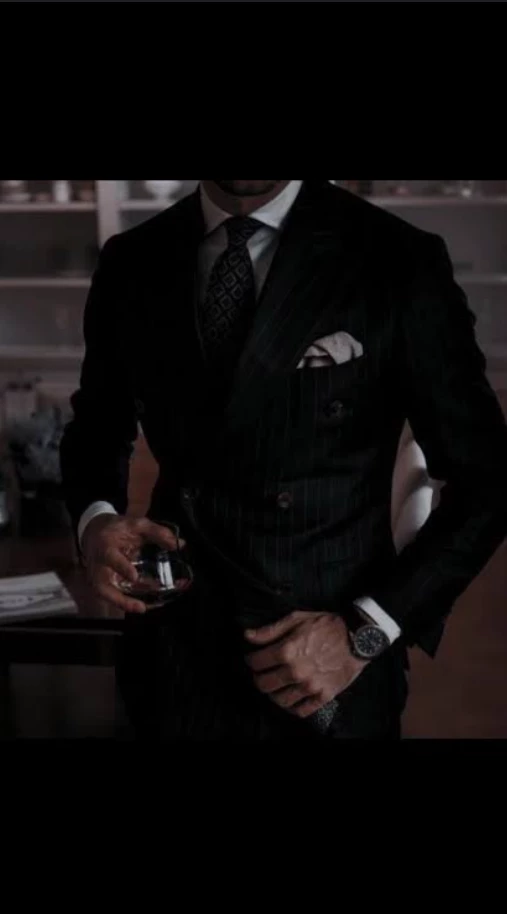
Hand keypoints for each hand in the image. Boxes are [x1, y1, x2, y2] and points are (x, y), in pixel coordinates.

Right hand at [81, 515, 183, 613]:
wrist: (95, 532)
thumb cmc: (117, 529)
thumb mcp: (137, 524)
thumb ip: (157, 533)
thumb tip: (177, 544)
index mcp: (106, 546)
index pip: (110, 558)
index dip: (122, 567)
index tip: (134, 576)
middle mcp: (98, 566)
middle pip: (101, 587)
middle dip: (119, 600)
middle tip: (140, 607)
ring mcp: (98, 578)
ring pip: (106, 596)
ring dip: (124, 604)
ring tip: (143, 609)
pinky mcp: (103, 585)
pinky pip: (113, 596)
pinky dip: (127, 602)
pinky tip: (144, 604)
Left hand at [244, 610, 367, 717]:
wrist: (357, 636)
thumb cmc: (327, 625)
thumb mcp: (296, 619)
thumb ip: (270, 630)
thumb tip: (248, 636)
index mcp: (287, 651)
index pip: (256, 663)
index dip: (251, 660)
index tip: (253, 659)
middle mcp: (295, 671)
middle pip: (264, 685)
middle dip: (258, 678)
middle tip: (262, 674)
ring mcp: (309, 686)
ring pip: (279, 700)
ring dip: (273, 694)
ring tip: (276, 686)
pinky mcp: (323, 696)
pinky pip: (301, 710)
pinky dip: (292, 707)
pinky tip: (291, 698)